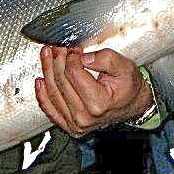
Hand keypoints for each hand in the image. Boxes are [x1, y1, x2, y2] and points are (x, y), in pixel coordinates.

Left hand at [35, 46, 151, 136]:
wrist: (132, 105)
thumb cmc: (129, 87)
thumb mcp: (124, 66)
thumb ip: (104, 58)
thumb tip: (82, 57)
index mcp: (99, 103)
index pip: (73, 73)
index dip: (71, 57)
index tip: (73, 48)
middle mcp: (85, 117)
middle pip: (60, 81)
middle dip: (56, 60)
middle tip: (57, 47)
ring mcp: (76, 124)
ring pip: (52, 93)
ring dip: (47, 71)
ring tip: (47, 56)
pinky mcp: (70, 126)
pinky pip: (50, 109)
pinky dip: (42, 95)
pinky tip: (40, 81)